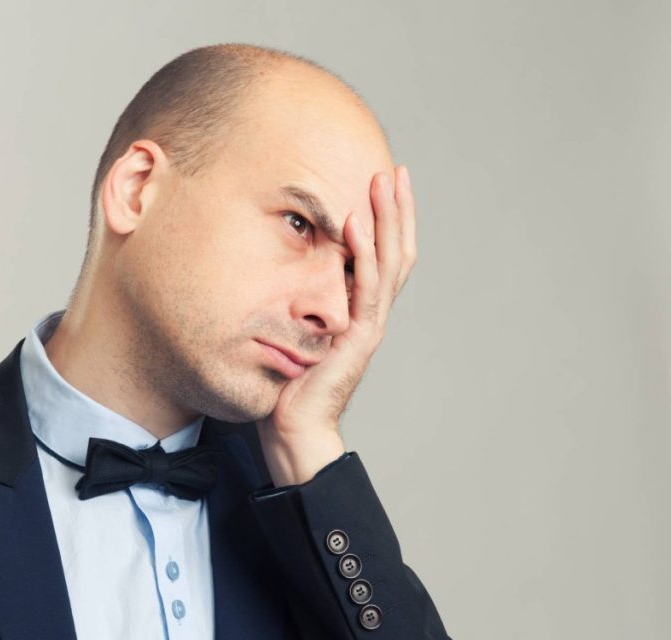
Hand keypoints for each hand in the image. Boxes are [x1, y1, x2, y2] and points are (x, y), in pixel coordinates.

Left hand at [256, 165, 417, 486]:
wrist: (295, 431)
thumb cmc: (289, 385)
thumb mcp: (294, 331)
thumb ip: (301, 303)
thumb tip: (280, 271)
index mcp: (359, 311)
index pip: (383, 256)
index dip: (388, 221)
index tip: (383, 183)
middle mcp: (370, 314)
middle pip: (396, 252)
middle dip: (397, 209)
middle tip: (394, 170)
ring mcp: (368, 325)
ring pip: (388, 262)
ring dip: (387, 219)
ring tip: (383, 180)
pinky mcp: (357, 337)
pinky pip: (363, 287)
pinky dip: (363, 252)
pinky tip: (356, 222)